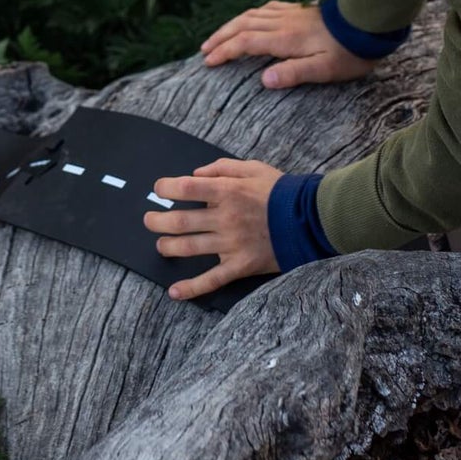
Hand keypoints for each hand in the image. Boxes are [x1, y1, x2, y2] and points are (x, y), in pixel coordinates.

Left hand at [144, 158, 281, 300]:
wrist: (311, 220)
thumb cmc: (281, 191)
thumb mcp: (252, 168)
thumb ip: (221, 168)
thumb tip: (195, 173)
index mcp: (226, 191)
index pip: (185, 188)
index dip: (165, 187)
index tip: (159, 189)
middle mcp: (225, 218)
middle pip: (179, 221)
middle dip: (157, 221)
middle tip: (149, 220)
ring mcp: (231, 244)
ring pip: (189, 248)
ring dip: (168, 247)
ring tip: (161, 245)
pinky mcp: (240, 265)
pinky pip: (212, 279)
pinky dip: (191, 288)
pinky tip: (174, 292)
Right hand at [200, 0, 376, 89]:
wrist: (366, 23)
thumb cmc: (348, 52)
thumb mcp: (324, 70)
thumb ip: (293, 73)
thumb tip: (264, 81)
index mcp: (285, 39)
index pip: (245, 43)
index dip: (224, 51)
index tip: (209, 61)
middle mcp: (282, 23)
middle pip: (241, 26)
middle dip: (220, 37)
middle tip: (204, 50)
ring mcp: (289, 14)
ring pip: (250, 15)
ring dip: (230, 25)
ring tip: (218, 36)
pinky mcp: (298, 9)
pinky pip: (265, 8)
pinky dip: (250, 14)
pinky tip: (249, 18)